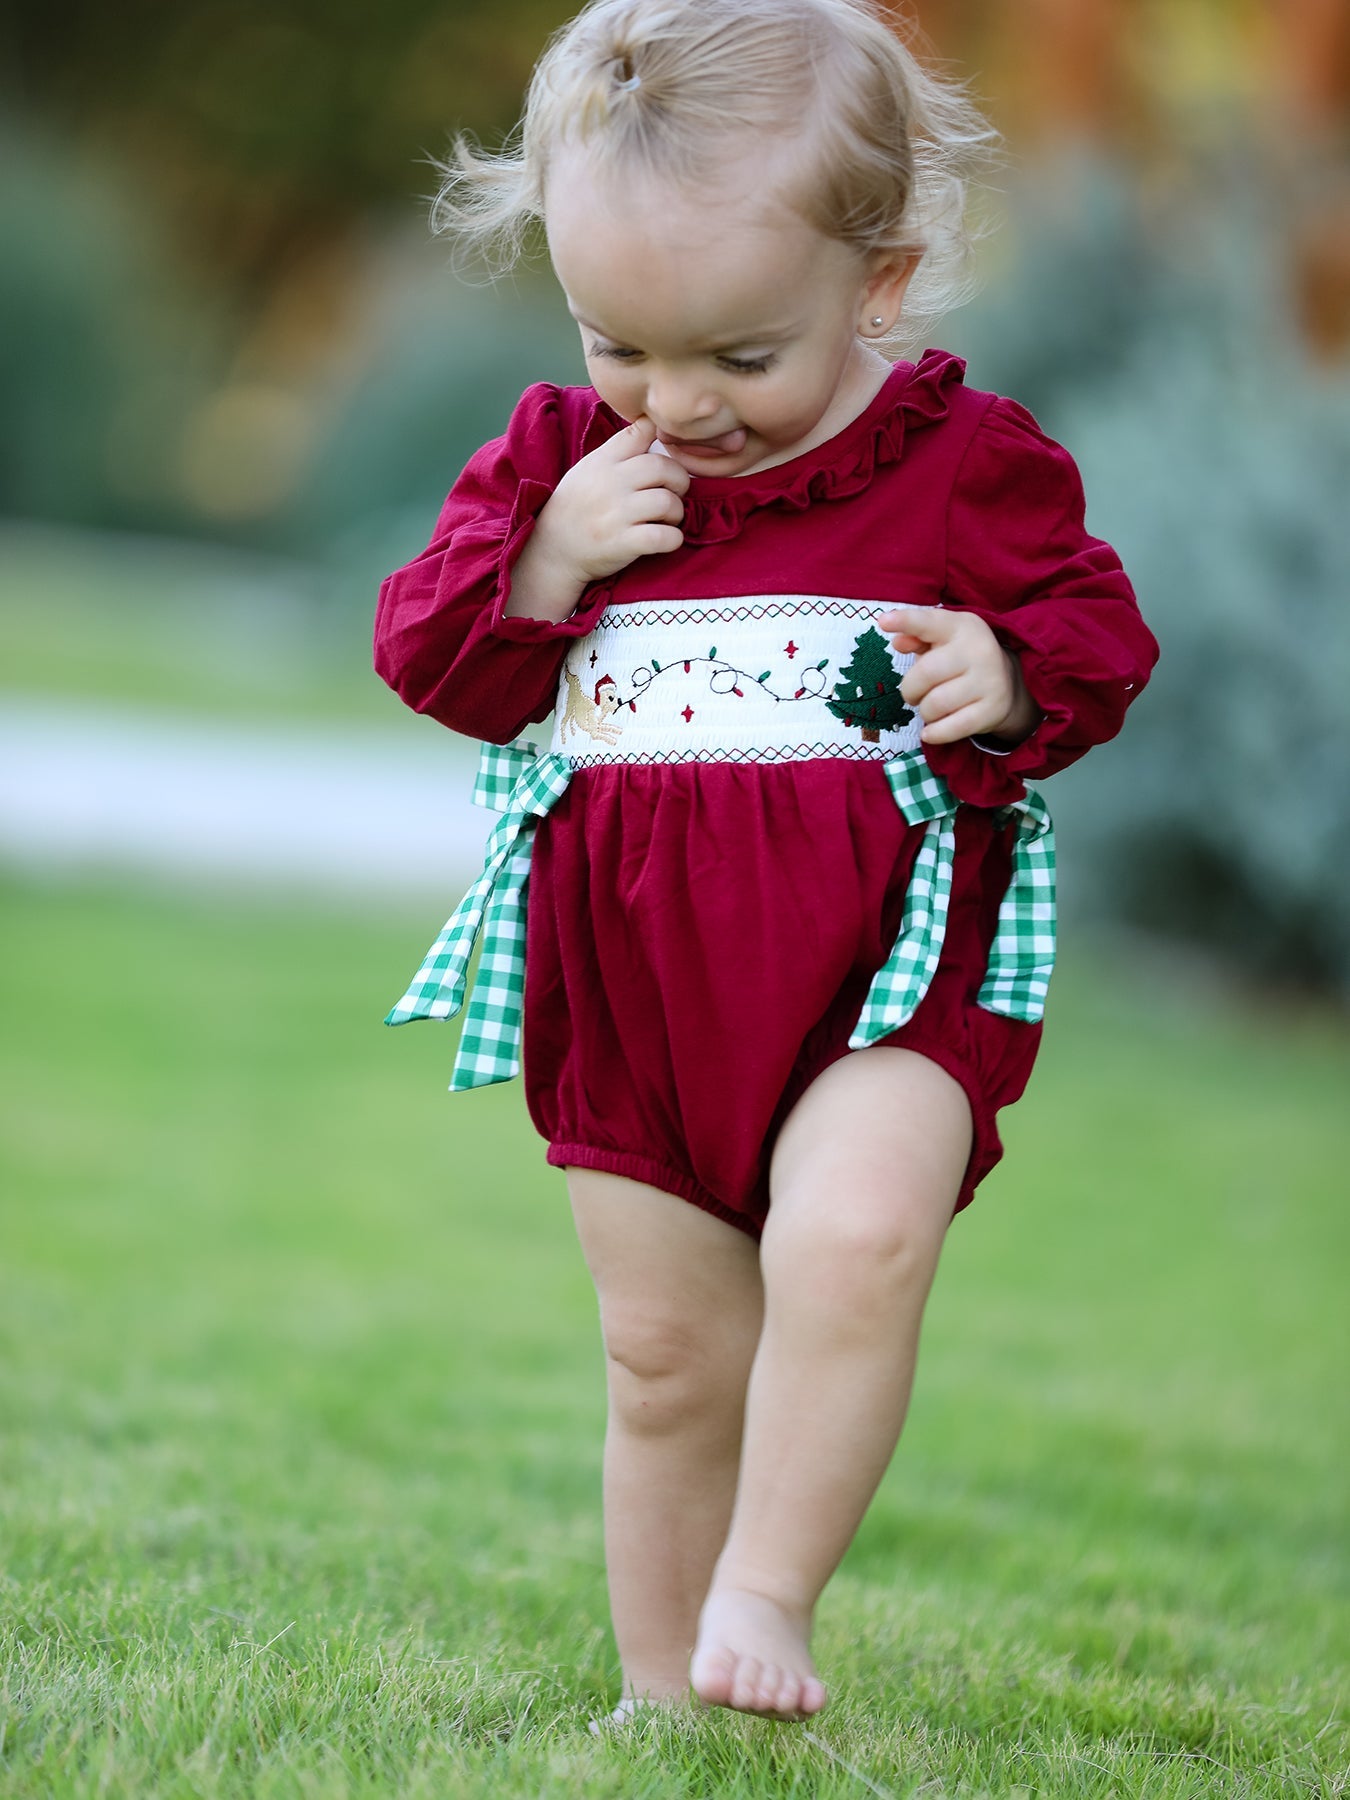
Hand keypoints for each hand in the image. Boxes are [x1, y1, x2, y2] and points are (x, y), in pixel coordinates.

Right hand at [505, 416, 688, 620]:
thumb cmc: (576, 507)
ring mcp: (617, 514)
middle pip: (663, 467)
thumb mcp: (588, 469)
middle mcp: (611, 483)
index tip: (663, 459)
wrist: (552, 549)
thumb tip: (650, 426)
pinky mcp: (622, 543)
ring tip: (668, 519)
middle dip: (679, 481)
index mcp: (604, 461)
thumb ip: (618, 450)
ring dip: (677, 513)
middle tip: (675, 494)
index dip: (662, 438)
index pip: (641, 430)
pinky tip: (667, 539)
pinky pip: (663, 537)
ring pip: (667, 502)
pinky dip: (673, 539)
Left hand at [877, 605, 1037, 745]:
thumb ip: (917, 638)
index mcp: (961, 627)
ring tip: (930, 708)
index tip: (883, 621)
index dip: (906, 621)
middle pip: (926, 673)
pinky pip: (952, 728)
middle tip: (913, 694)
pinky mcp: (992, 710)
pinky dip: (935, 733)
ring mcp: (989, 680)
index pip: (930, 622)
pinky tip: (930, 731)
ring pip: (935, 704)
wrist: (1008, 683)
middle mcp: (978, 650)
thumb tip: (898, 642)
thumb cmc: (961, 659)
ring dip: (924, 711)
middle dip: (910, 689)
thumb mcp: (942, 641)